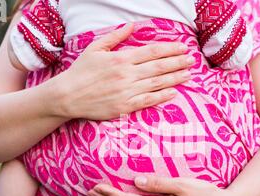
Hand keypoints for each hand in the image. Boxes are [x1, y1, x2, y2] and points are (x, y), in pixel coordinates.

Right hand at [53, 23, 193, 120]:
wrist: (67, 96)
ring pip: (157, 83)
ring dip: (175, 78)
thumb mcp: (95, 49)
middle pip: (159, 67)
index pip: (152, 52)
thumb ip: (115, 37)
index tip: (183, 48)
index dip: (170, 49)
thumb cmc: (80, 72)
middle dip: (178, 62)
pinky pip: (147, 101)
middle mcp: (127, 74)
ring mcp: (127, 91)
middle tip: (192, 60)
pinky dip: (162, 96)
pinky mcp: (124, 107)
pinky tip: (173, 93)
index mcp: (121, 58)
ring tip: (188, 74)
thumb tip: (132, 25)